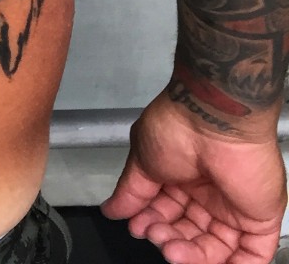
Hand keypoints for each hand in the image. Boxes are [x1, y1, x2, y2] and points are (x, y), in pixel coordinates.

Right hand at [102, 90, 286, 263]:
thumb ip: (130, 191)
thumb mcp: (143, 160)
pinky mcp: (259, 219)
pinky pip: (253, 255)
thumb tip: (112, 208)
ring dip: (193, 256)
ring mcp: (234, 207)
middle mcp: (208, 193)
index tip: (138, 228)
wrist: (213, 121)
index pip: (167, 212)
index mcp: (182, 177)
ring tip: (172, 250)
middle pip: (190, 232)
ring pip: (216, 247)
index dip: (152, 222)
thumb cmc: (178, 127)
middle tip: (156, 236)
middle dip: (170, 238)